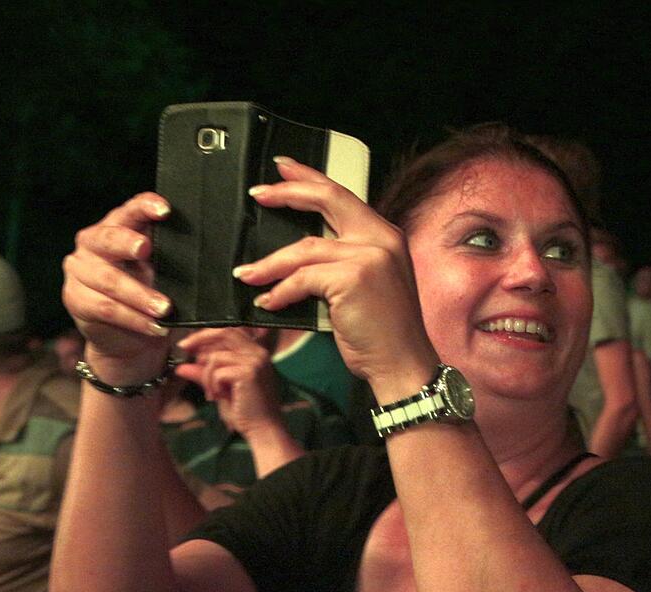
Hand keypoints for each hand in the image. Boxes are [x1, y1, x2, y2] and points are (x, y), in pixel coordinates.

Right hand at [62, 193, 174, 380]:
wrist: (133, 340)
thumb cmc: (154, 296)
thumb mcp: (168, 274)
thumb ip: (176, 259)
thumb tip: (211, 260)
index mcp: (120, 226)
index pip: (131, 210)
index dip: (145, 206)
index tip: (164, 210)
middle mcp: (94, 242)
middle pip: (108, 238)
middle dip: (127, 242)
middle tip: (145, 248)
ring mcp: (81, 270)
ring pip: (109, 280)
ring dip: (139, 295)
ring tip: (164, 308)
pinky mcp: (77, 299)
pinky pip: (106, 308)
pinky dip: (133, 318)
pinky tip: (154, 325)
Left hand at [175, 328, 282, 437]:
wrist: (262, 430)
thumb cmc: (245, 411)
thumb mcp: (220, 388)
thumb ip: (204, 374)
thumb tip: (182, 367)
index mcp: (256, 353)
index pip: (229, 331)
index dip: (206, 334)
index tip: (188, 344)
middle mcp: (258, 353)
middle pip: (224, 332)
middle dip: (199, 339)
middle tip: (184, 349)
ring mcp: (255, 361)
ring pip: (216, 356)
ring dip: (207, 375)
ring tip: (212, 394)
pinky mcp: (249, 372)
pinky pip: (218, 371)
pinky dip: (212, 385)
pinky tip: (219, 397)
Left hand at [232, 158, 438, 400]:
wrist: (402, 363)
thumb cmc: (382, 332)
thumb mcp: (367, 285)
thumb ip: (343, 260)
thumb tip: (296, 252)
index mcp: (386, 235)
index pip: (342, 195)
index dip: (310, 178)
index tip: (283, 169)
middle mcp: (382, 238)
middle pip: (326, 199)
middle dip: (287, 192)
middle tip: (257, 193)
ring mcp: (369, 256)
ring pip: (304, 249)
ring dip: (270, 264)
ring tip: (247, 275)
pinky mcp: (353, 278)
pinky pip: (302, 278)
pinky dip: (281, 291)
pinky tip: (270, 302)